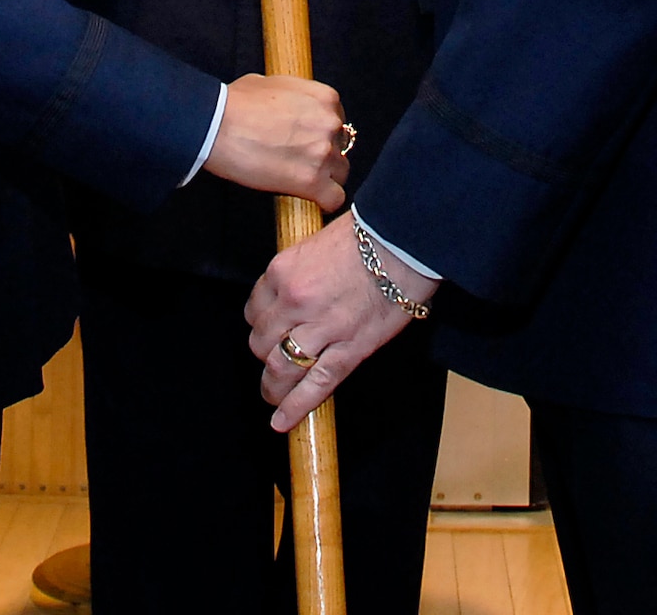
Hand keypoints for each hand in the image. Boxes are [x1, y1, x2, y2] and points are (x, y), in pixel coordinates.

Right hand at [205, 74, 349, 210]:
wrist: (217, 125)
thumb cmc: (236, 103)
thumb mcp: (271, 83)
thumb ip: (293, 97)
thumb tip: (291, 106)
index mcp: (324, 98)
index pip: (338, 121)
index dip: (322, 133)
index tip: (307, 141)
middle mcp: (330, 124)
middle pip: (341, 147)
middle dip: (323, 155)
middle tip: (299, 160)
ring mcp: (323, 153)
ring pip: (341, 173)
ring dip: (324, 177)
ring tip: (299, 179)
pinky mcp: (311, 182)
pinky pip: (334, 199)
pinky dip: (324, 201)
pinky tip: (310, 199)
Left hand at [246, 212, 438, 430]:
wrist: (402, 242)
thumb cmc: (366, 235)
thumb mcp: (316, 244)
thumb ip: (299, 270)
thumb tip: (296, 289)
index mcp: (283, 272)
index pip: (254, 309)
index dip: (259, 324)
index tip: (266, 329)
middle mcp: (294, 302)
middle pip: (261, 341)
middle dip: (264, 353)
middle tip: (272, 358)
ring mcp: (320, 329)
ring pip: (280, 368)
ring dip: (272, 386)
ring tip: (272, 395)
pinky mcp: (348, 350)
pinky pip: (315, 386)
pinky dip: (295, 408)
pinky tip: (282, 421)